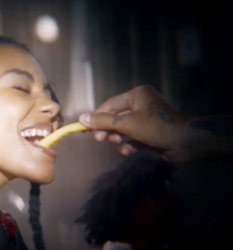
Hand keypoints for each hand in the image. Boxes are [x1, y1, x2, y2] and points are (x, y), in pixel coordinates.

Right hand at [78, 85, 193, 160]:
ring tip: (115, 143)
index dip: (95, 117)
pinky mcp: (150, 135)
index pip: (109, 105)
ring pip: (122, 129)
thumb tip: (81, 118)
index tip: (83, 129)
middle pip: (115, 117)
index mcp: (136, 95)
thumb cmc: (157, 127)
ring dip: (117, 138)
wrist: (188, 142)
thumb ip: (103, 121)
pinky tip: (127, 151)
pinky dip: (128, 145)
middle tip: (99, 139)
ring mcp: (146, 120)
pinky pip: (132, 139)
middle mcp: (140, 105)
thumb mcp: (128, 123)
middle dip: (107, 129)